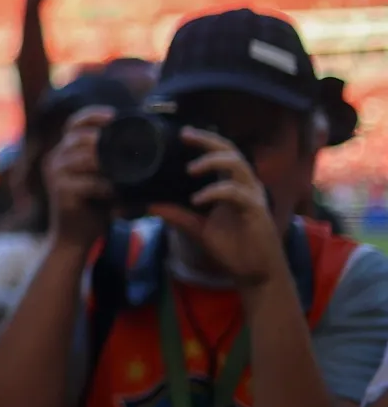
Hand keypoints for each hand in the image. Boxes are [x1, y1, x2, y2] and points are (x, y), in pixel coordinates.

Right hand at [43, 106, 116, 250]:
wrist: (73, 238)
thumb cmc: (93, 206)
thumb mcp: (100, 178)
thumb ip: (110, 160)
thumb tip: (144, 144)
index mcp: (63, 151)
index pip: (74, 123)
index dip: (93, 115)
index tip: (114, 116)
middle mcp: (55, 159)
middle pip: (79, 137)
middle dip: (104, 138)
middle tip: (129, 144)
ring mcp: (56, 175)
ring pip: (85, 158)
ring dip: (109, 162)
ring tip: (128, 167)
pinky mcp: (61, 193)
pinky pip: (89, 183)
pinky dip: (107, 186)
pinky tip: (119, 190)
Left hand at [150, 128, 285, 290]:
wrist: (254, 273)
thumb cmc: (232, 248)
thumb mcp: (197, 229)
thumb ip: (177, 215)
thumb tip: (150, 205)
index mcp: (231, 185)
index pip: (220, 154)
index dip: (204, 141)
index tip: (181, 133)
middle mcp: (244, 186)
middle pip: (230, 151)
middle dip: (208, 140)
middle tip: (185, 135)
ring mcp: (252, 196)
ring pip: (237, 165)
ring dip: (212, 161)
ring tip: (190, 168)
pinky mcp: (256, 211)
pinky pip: (237, 193)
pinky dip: (215, 192)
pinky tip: (198, 199)